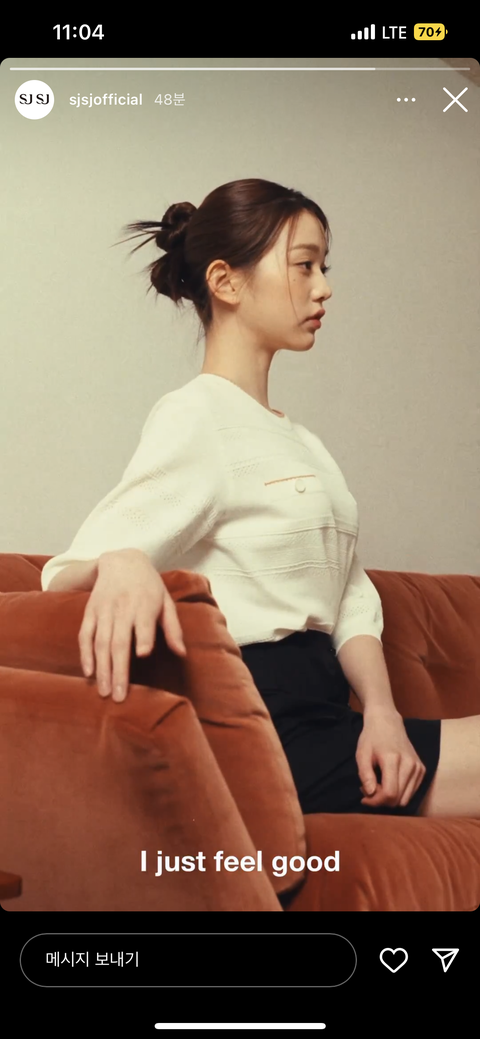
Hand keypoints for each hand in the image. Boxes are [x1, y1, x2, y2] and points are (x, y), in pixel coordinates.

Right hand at [78, 549, 186, 702]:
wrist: (121, 561)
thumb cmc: (149, 586)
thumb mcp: (166, 601)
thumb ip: (173, 628)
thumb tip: (181, 654)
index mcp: (145, 605)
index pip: (143, 624)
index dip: (143, 637)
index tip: (142, 655)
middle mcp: (122, 608)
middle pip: (119, 642)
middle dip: (118, 670)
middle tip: (119, 696)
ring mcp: (104, 611)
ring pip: (100, 643)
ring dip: (101, 669)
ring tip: (104, 691)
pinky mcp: (90, 612)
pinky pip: (85, 635)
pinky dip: (85, 654)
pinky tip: (88, 672)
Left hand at [356, 707, 425, 807]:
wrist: (388, 722)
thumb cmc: (372, 737)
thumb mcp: (362, 754)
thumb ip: (365, 774)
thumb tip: (370, 794)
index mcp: (393, 759)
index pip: (390, 793)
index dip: (376, 802)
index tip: (364, 797)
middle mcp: (410, 765)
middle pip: (398, 800)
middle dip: (381, 800)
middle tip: (370, 788)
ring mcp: (418, 768)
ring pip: (406, 799)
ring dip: (390, 798)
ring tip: (378, 784)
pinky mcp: (422, 770)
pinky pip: (411, 793)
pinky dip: (399, 793)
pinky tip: (389, 782)